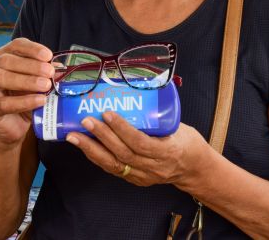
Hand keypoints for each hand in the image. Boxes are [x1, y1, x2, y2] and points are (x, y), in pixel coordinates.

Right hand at [0, 37, 53, 146]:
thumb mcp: (34, 82)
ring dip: (26, 81)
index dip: (32, 49)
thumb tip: (59, 67)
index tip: (49, 56)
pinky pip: (3, 103)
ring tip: (46, 85)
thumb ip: (43, 73)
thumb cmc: (22, 98)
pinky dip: (24, 101)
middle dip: (31, 66)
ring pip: (0, 77)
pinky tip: (40, 101)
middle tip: (50, 73)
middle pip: (6, 60)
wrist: (11, 125)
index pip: (15, 45)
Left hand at [66, 112, 210, 187]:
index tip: (108, 113)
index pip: (140, 142)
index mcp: (167, 151)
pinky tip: (84, 146)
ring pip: (113, 165)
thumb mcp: (177, 126)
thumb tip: (135, 90)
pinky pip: (113, 169)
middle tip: (86, 120)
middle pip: (123, 154)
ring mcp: (143, 176)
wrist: (194, 168)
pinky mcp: (135, 179)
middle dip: (101, 137)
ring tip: (74, 136)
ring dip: (91, 150)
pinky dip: (97, 157)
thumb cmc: (187, 142)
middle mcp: (154, 168)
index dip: (122, 129)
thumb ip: (156, 115)